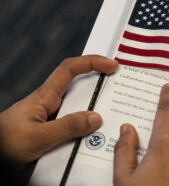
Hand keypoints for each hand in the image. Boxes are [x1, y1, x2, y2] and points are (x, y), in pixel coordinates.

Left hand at [0, 55, 117, 164]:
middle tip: (120, 90)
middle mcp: (50, 103)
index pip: (70, 69)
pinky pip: (73, 124)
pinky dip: (85, 128)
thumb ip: (67, 127)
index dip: (92, 62)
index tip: (111, 65)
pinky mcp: (51, 130)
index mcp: (45, 96)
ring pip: (78, 108)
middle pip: (79, 87)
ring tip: (110, 118)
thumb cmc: (4, 143)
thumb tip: (95, 118)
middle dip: (100, 86)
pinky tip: (92, 139)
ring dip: (93, 111)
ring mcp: (51, 117)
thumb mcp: (38, 136)